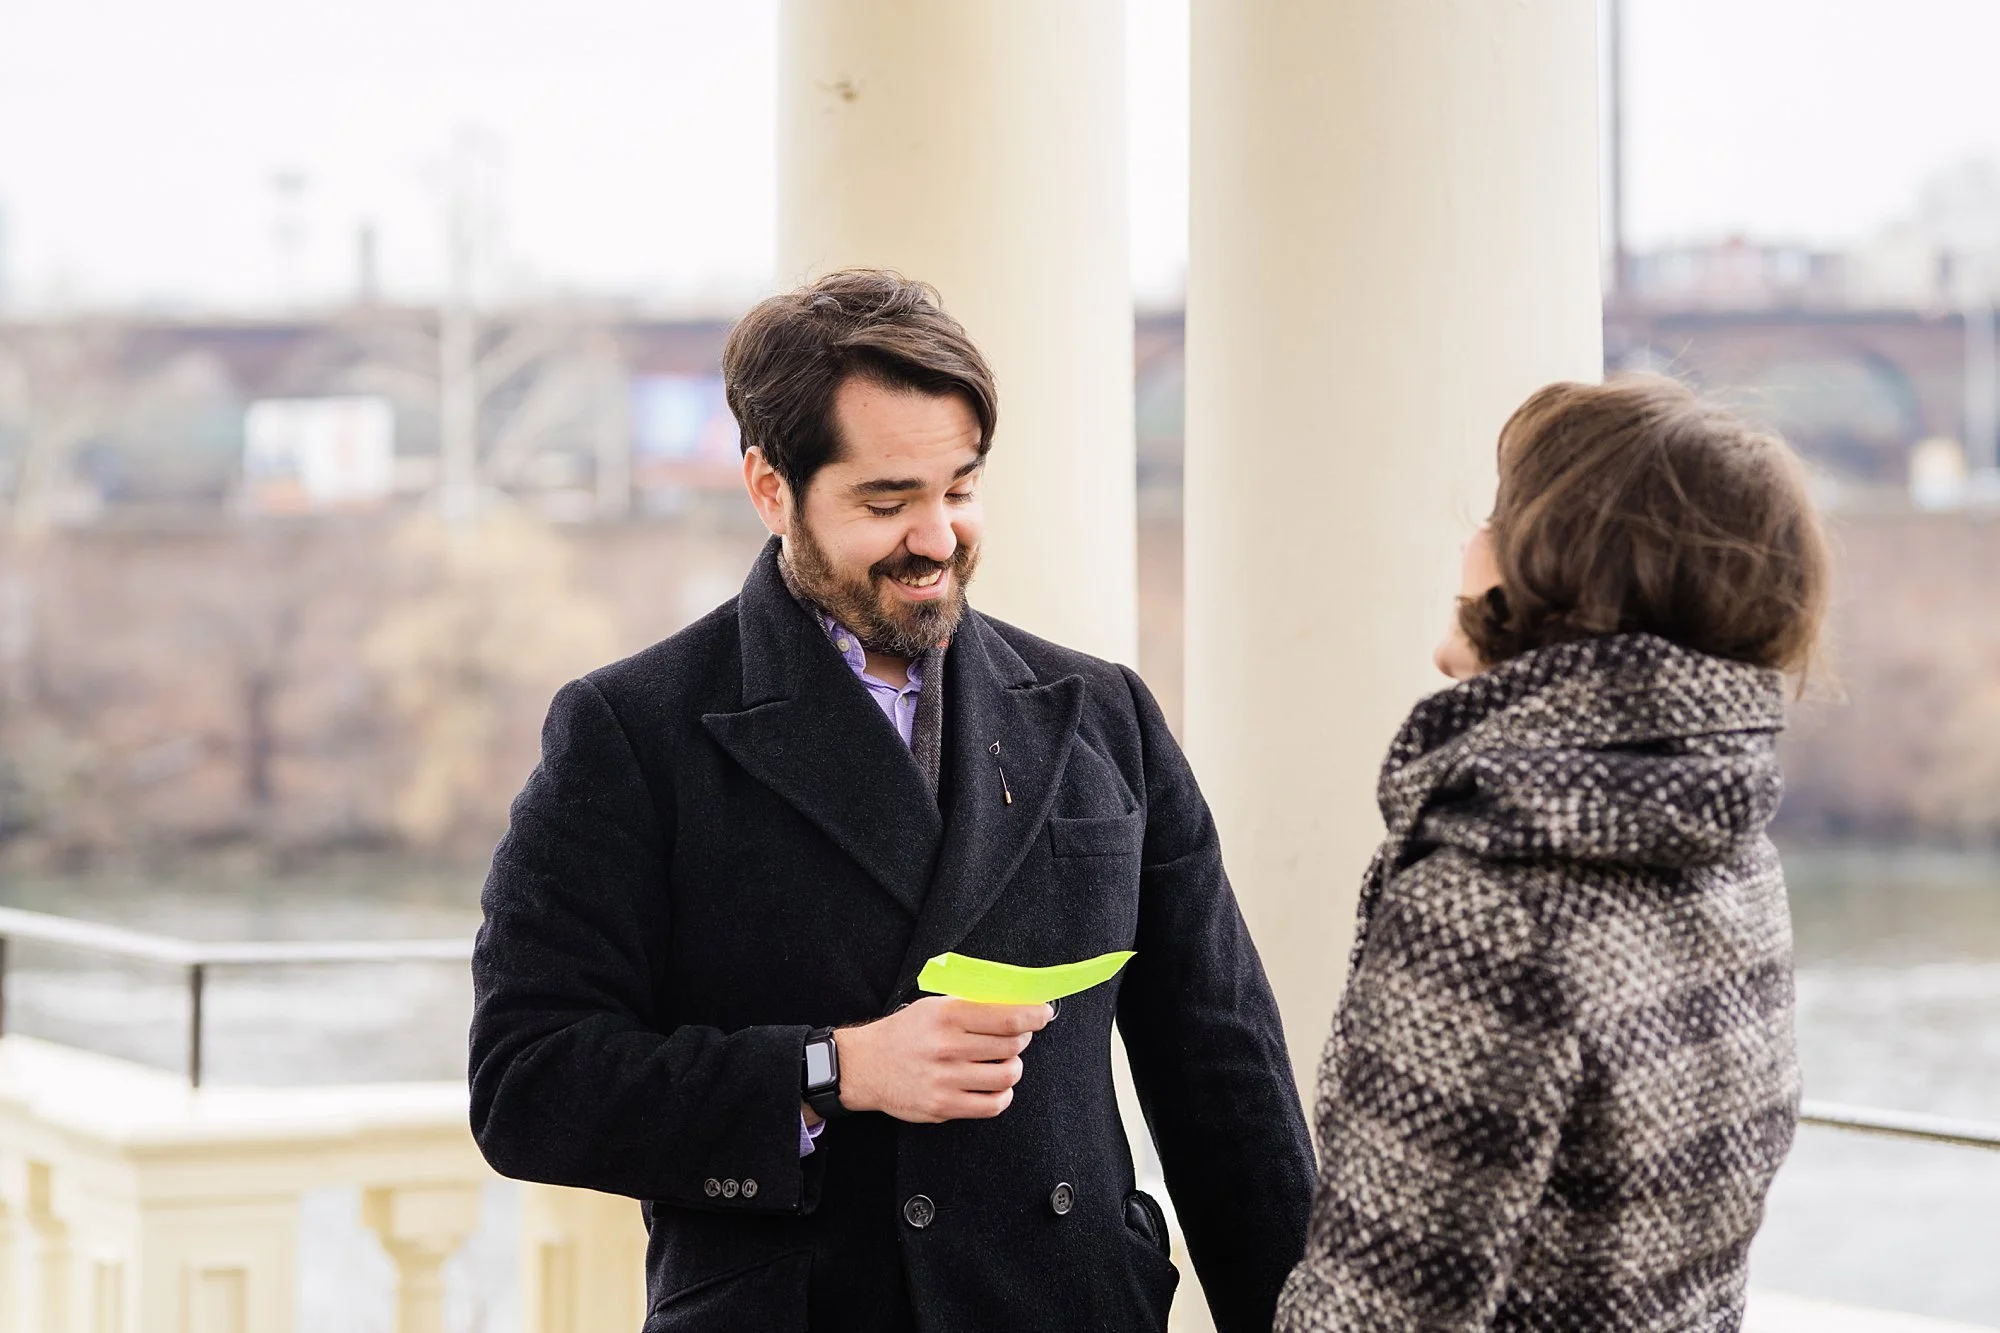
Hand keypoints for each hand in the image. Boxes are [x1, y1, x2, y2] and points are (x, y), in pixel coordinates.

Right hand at [834, 997, 1052, 1122]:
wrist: (865, 1066)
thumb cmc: (903, 1033)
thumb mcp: (932, 1007)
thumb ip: (970, 1005)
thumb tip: (1014, 1003)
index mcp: (947, 1016)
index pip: (1006, 1017)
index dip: (1033, 1016)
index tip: (1043, 1014)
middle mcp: (947, 1047)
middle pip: (1011, 1045)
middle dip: (1022, 1040)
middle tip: (1016, 1038)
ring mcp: (946, 1079)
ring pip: (1006, 1075)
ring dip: (1013, 1068)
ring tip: (1004, 1062)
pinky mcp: (943, 1107)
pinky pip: (992, 1105)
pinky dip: (1003, 1095)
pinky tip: (995, 1086)